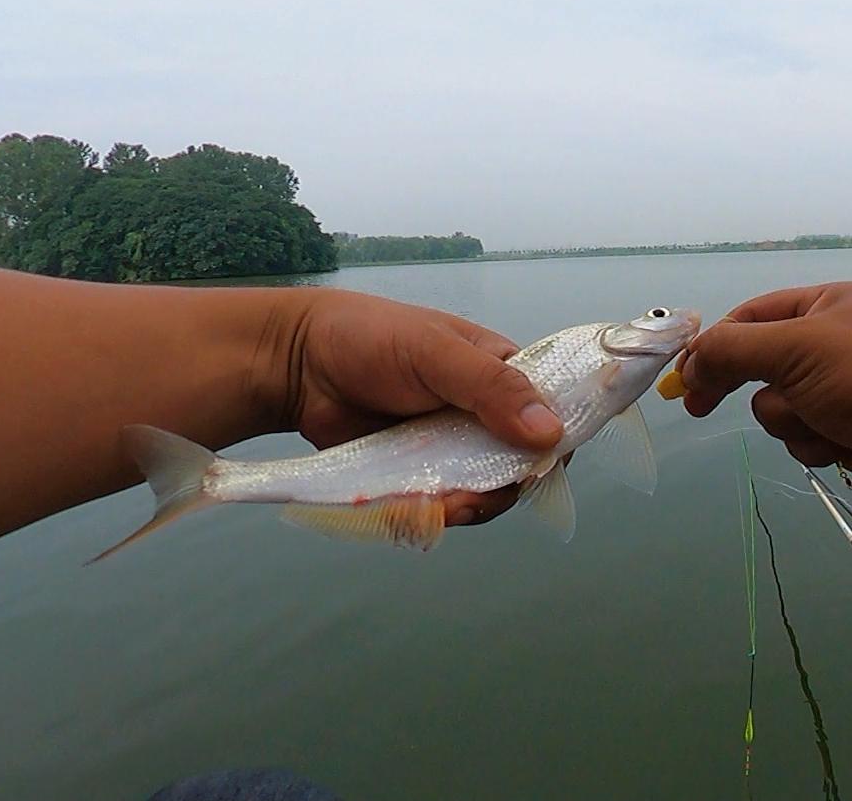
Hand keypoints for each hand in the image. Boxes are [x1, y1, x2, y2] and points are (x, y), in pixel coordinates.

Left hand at [258, 288, 563, 525]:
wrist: (297, 364)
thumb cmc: (371, 338)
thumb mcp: (436, 352)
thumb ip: (493, 388)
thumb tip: (551, 433)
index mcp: (502, 374)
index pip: (552, 414)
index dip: (554, 444)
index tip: (536, 468)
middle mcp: (484, 415)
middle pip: (517, 465)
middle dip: (500, 488)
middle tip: (469, 498)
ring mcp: (450, 448)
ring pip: (480, 491)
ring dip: (465, 506)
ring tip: (434, 507)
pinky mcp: (417, 474)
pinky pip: (439, 503)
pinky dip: (430, 512)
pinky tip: (412, 509)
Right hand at [679, 282, 851, 507]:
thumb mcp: (795, 348)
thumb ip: (733, 350)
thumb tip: (692, 362)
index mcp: (823, 306)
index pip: (750, 318)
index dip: (712, 346)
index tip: (681, 378)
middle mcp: (829, 343)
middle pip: (756, 366)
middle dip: (741, 385)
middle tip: (698, 407)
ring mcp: (839, 390)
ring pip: (776, 408)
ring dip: (791, 421)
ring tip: (827, 421)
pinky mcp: (846, 431)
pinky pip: (802, 438)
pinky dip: (815, 444)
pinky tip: (845, 445)